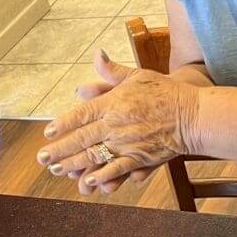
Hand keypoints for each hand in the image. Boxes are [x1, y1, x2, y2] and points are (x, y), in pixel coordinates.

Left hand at [36, 51, 199, 192]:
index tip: (48, 133)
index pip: (81, 114)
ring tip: (57, 170)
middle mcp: (116, 124)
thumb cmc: (166, 92)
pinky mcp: (140, 157)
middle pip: (82, 138)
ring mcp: (127, 142)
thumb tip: (97, 56)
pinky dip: (103, 175)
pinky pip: (117, 168)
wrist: (194, 114)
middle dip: (59, 150)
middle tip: (43, 158)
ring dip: (73, 164)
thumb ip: (113, 72)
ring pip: (94, 156)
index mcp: (114, 102)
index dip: (63, 124)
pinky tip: (89, 181)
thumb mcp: (138, 75)